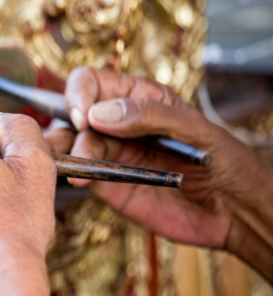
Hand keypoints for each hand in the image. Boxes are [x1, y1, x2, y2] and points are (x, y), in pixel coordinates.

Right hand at [48, 67, 272, 278]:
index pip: (91, 82)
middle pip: (71, 113)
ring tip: (70, 163)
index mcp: (138, 98)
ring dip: (60, 150)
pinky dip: (71, 173)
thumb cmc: (225, 163)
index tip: (85, 117)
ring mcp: (109, 154)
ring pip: (67, 143)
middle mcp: (117, 123)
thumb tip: (98, 114)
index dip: (80, 94)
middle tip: (76, 142)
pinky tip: (78, 179)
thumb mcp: (195, 130)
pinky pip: (78, 173)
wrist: (235, 213)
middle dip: (66, 125)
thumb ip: (149, 116)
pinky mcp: (106, 184)